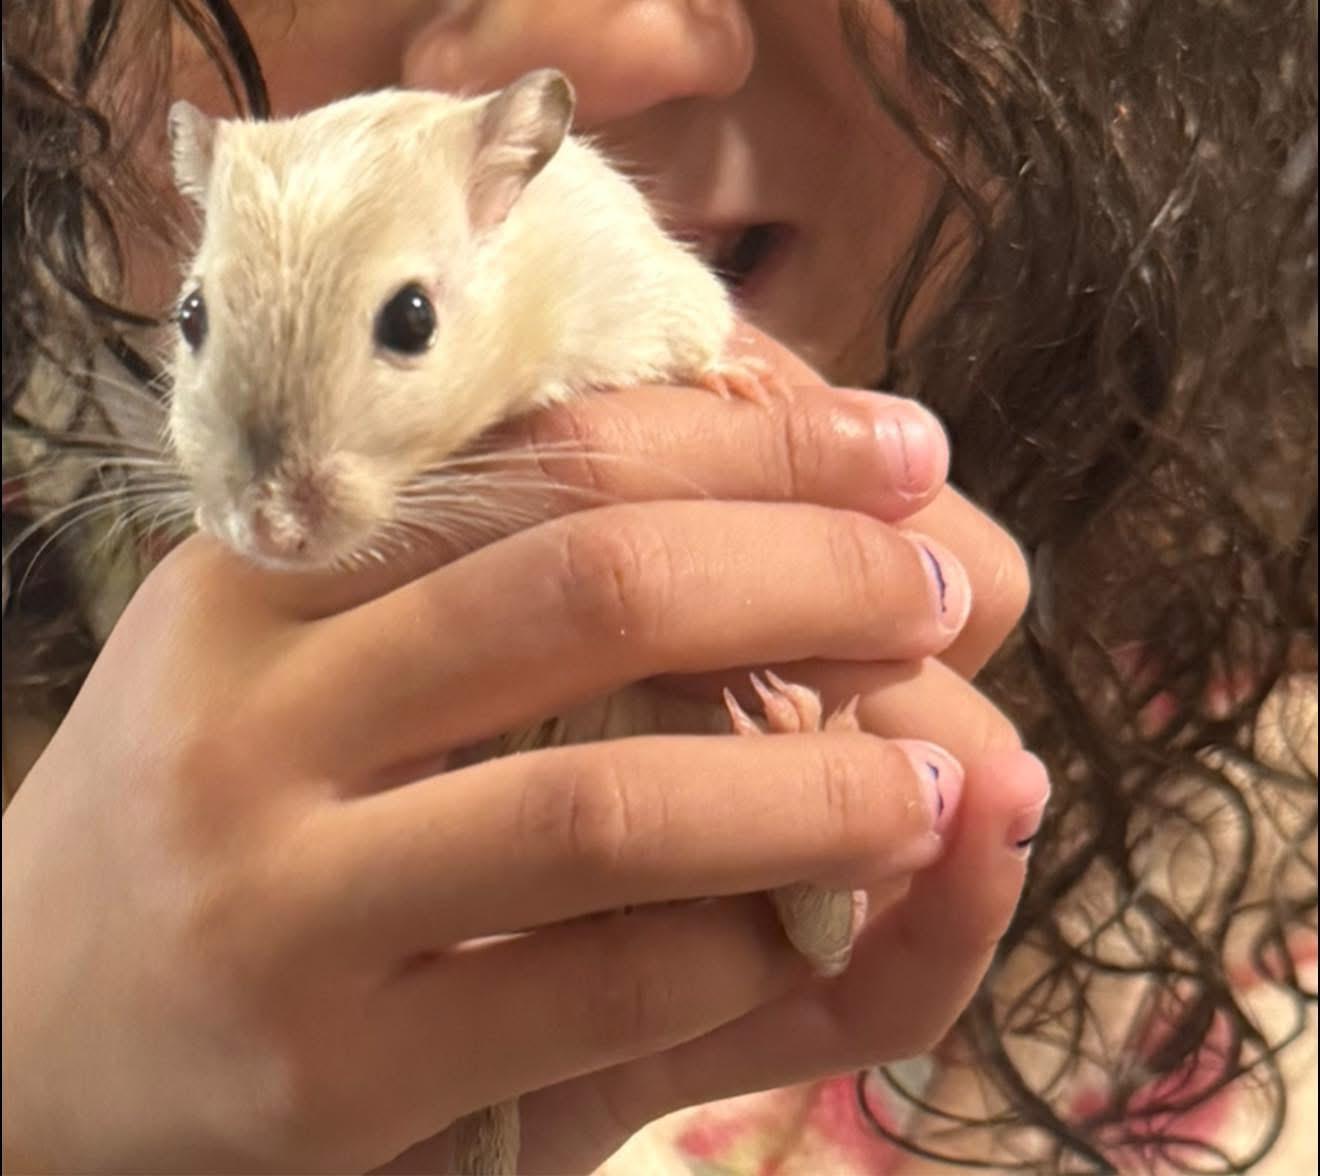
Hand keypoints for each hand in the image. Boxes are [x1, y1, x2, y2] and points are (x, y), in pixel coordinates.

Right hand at [2, 340, 1031, 1172]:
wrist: (33, 1038)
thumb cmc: (228, 814)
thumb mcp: (308, 660)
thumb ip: (500, 580)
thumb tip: (758, 492)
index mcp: (269, 576)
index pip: (546, 461)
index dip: (755, 444)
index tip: (904, 450)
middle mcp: (257, 721)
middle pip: (591, 594)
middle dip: (813, 575)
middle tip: (941, 589)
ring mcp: (280, 904)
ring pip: (607, 807)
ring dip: (818, 786)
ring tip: (950, 779)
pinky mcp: (329, 1076)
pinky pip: (599, 988)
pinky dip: (747, 940)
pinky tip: (826, 915)